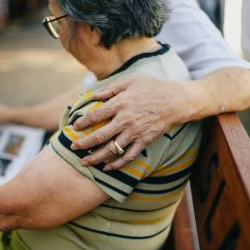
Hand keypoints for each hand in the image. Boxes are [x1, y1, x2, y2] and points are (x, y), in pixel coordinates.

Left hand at [71, 76, 188, 169]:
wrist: (176, 101)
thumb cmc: (152, 87)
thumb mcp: (130, 81)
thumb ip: (110, 89)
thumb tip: (92, 95)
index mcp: (121, 103)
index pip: (96, 115)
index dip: (83, 122)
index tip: (75, 127)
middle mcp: (126, 120)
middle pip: (100, 136)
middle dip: (84, 144)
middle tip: (73, 148)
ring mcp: (136, 132)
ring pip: (112, 149)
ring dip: (96, 158)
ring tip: (84, 162)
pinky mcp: (144, 141)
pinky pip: (128, 156)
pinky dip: (117, 164)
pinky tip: (107, 168)